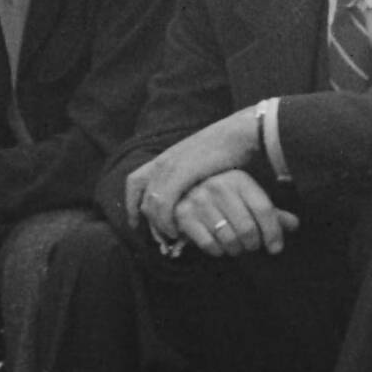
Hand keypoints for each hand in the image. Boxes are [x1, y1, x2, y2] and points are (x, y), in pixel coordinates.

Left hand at [127, 109, 263, 239]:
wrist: (239, 133)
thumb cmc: (228, 147)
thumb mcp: (202, 160)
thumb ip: (190, 174)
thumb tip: (190, 193)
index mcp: (166, 157)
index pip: (134, 182)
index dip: (131, 203)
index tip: (135, 221)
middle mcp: (162, 162)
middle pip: (143, 198)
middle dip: (148, 221)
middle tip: (159, 238)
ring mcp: (170, 168)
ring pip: (151, 204)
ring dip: (158, 224)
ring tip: (170, 236)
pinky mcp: (180, 175)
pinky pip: (164, 204)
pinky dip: (166, 220)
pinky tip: (176, 230)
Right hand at [170, 170, 291, 258]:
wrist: (182, 190)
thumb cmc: (224, 198)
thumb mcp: (248, 198)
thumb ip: (271, 212)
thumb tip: (294, 225)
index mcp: (239, 180)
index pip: (264, 210)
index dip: (274, 232)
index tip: (276, 248)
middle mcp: (218, 187)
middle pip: (248, 228)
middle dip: (254, 244)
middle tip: (252, 246)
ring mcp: (198, 200)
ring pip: (229, 239)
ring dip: (237, 249)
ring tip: (237, 247)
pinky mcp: (183, 215)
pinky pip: (209, 244)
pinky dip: (218, 251)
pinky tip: (220, 247)